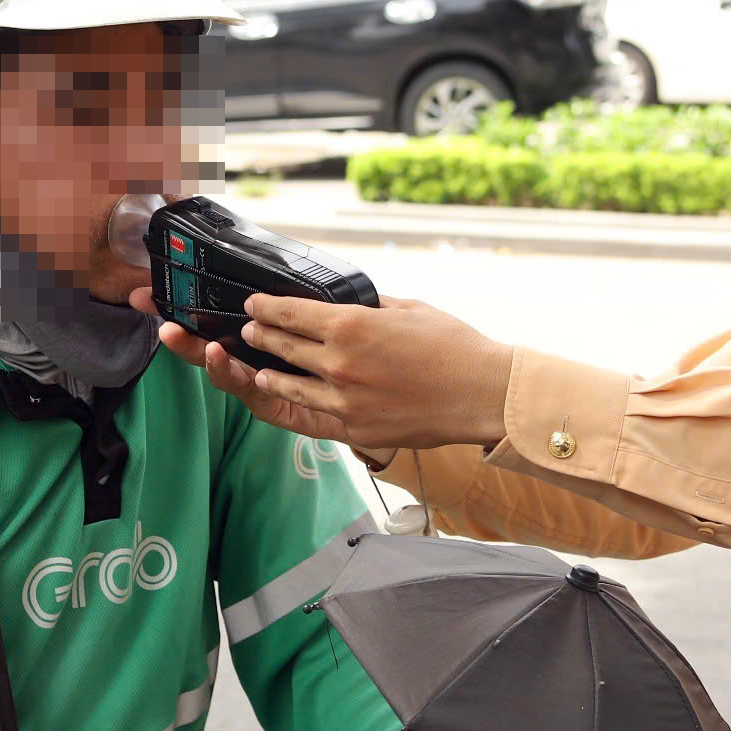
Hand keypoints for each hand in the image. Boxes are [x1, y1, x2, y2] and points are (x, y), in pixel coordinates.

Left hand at [133, 289, 512, 452]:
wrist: (483, 393)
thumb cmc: (453, 345)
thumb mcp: (408, 308)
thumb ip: (368, 305)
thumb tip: (343, 301)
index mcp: (351, 326)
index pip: (289, 313)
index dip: (265, 308)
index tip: (253, 305)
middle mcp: (339, 364)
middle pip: (280, 346)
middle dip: (259, 335)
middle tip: (247, 328)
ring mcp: (343, 401)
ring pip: (284, 382)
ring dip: (263, 368)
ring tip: (251, 360)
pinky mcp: (353, 430)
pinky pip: (308, 411)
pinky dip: (286, 395)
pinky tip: (273, 386)